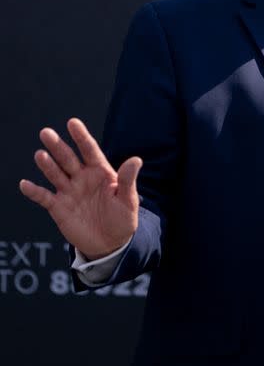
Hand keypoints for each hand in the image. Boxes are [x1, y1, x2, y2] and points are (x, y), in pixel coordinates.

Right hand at [19, 117, 140, 260]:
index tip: (72, 122)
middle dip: (58, 146)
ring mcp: (69, 191)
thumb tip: (136, 160)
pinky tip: (24, 184)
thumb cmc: (122, 218)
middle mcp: (82, 177)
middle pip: (68, 158)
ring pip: (55, 174)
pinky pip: (44, 197)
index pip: (89, 150)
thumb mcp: (129, 200)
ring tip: (40, 155)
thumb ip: (128, 180)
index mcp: (100, 171)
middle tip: (46, 132)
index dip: (81, 136)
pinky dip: (34, 191)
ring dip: (47, 165)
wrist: (110, 243)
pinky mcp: (59, 207)